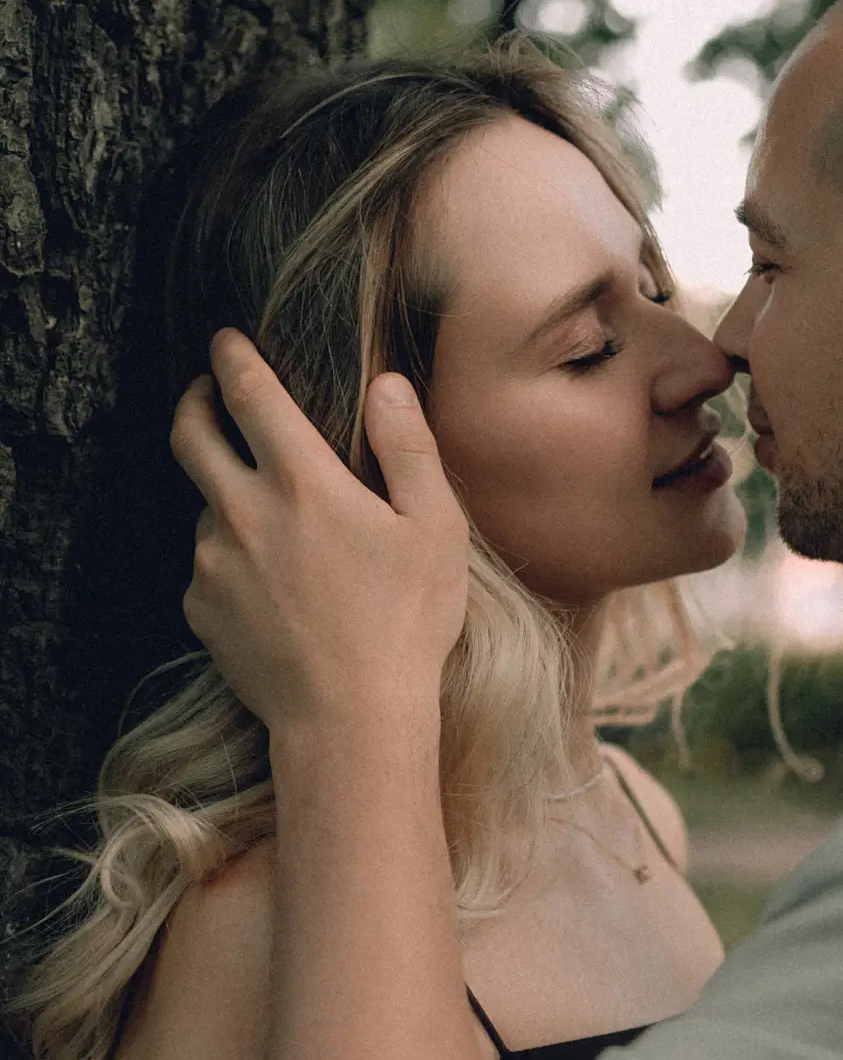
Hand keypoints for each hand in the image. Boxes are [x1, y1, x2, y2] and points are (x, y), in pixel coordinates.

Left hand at [170, 330, 469, 737]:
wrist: (349, 719)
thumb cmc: (406, 623)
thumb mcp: (435, 529)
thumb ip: (409, 448)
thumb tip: (388, 385)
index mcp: (301, 480)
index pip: (249, 393)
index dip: (233, 357)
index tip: (226, 341)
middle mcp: (242, 510)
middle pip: (190, 434)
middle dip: (195, 402)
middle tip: (207, 395)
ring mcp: (212, 561)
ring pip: (206, 507)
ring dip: (228, 498)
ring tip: (277, 528)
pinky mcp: (199, 607)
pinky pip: (209, 567)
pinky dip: (232, 561)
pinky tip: (276, 589)